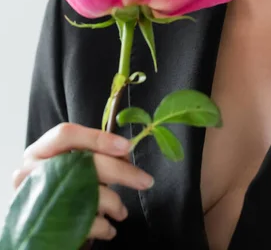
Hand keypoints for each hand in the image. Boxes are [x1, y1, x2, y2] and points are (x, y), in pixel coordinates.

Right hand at [12, 123, 153, 240]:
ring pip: (87, 194)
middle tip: (145, 181)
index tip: (127, 146)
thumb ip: (91, 156)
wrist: (36, 226)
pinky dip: (104, 227)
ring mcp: (37, 198)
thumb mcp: (69, 165)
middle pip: (83, 163)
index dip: (98, 138)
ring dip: (114, 203)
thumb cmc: (59, 187)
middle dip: (120, 172)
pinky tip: (108, 228)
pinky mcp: (45, 225)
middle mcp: (32, 171)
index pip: (66, 134)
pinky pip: (83, 222)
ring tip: (122, 212)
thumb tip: (126, 155)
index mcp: (40, 150)